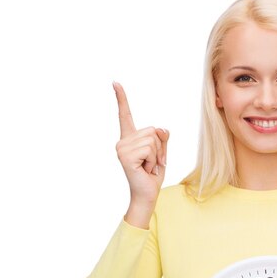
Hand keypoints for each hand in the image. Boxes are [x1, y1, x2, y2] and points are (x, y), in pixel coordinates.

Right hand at [113, 81, 168, 205]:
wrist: (147, 195)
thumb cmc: (153, 174)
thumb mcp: (161, 152)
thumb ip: (162, 137)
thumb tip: (161, 129)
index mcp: (129, 139)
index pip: (125, 115)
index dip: (121, 99)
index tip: (115, 82)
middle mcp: (122, 141)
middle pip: (152, 130)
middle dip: (160, 148)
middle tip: (152, 163)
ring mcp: (122, 148)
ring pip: (152, 140)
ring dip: (157, 156)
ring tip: (148, 167)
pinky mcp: (125, 156)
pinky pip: (150, 149)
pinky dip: (154, 160)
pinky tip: (146, 169)